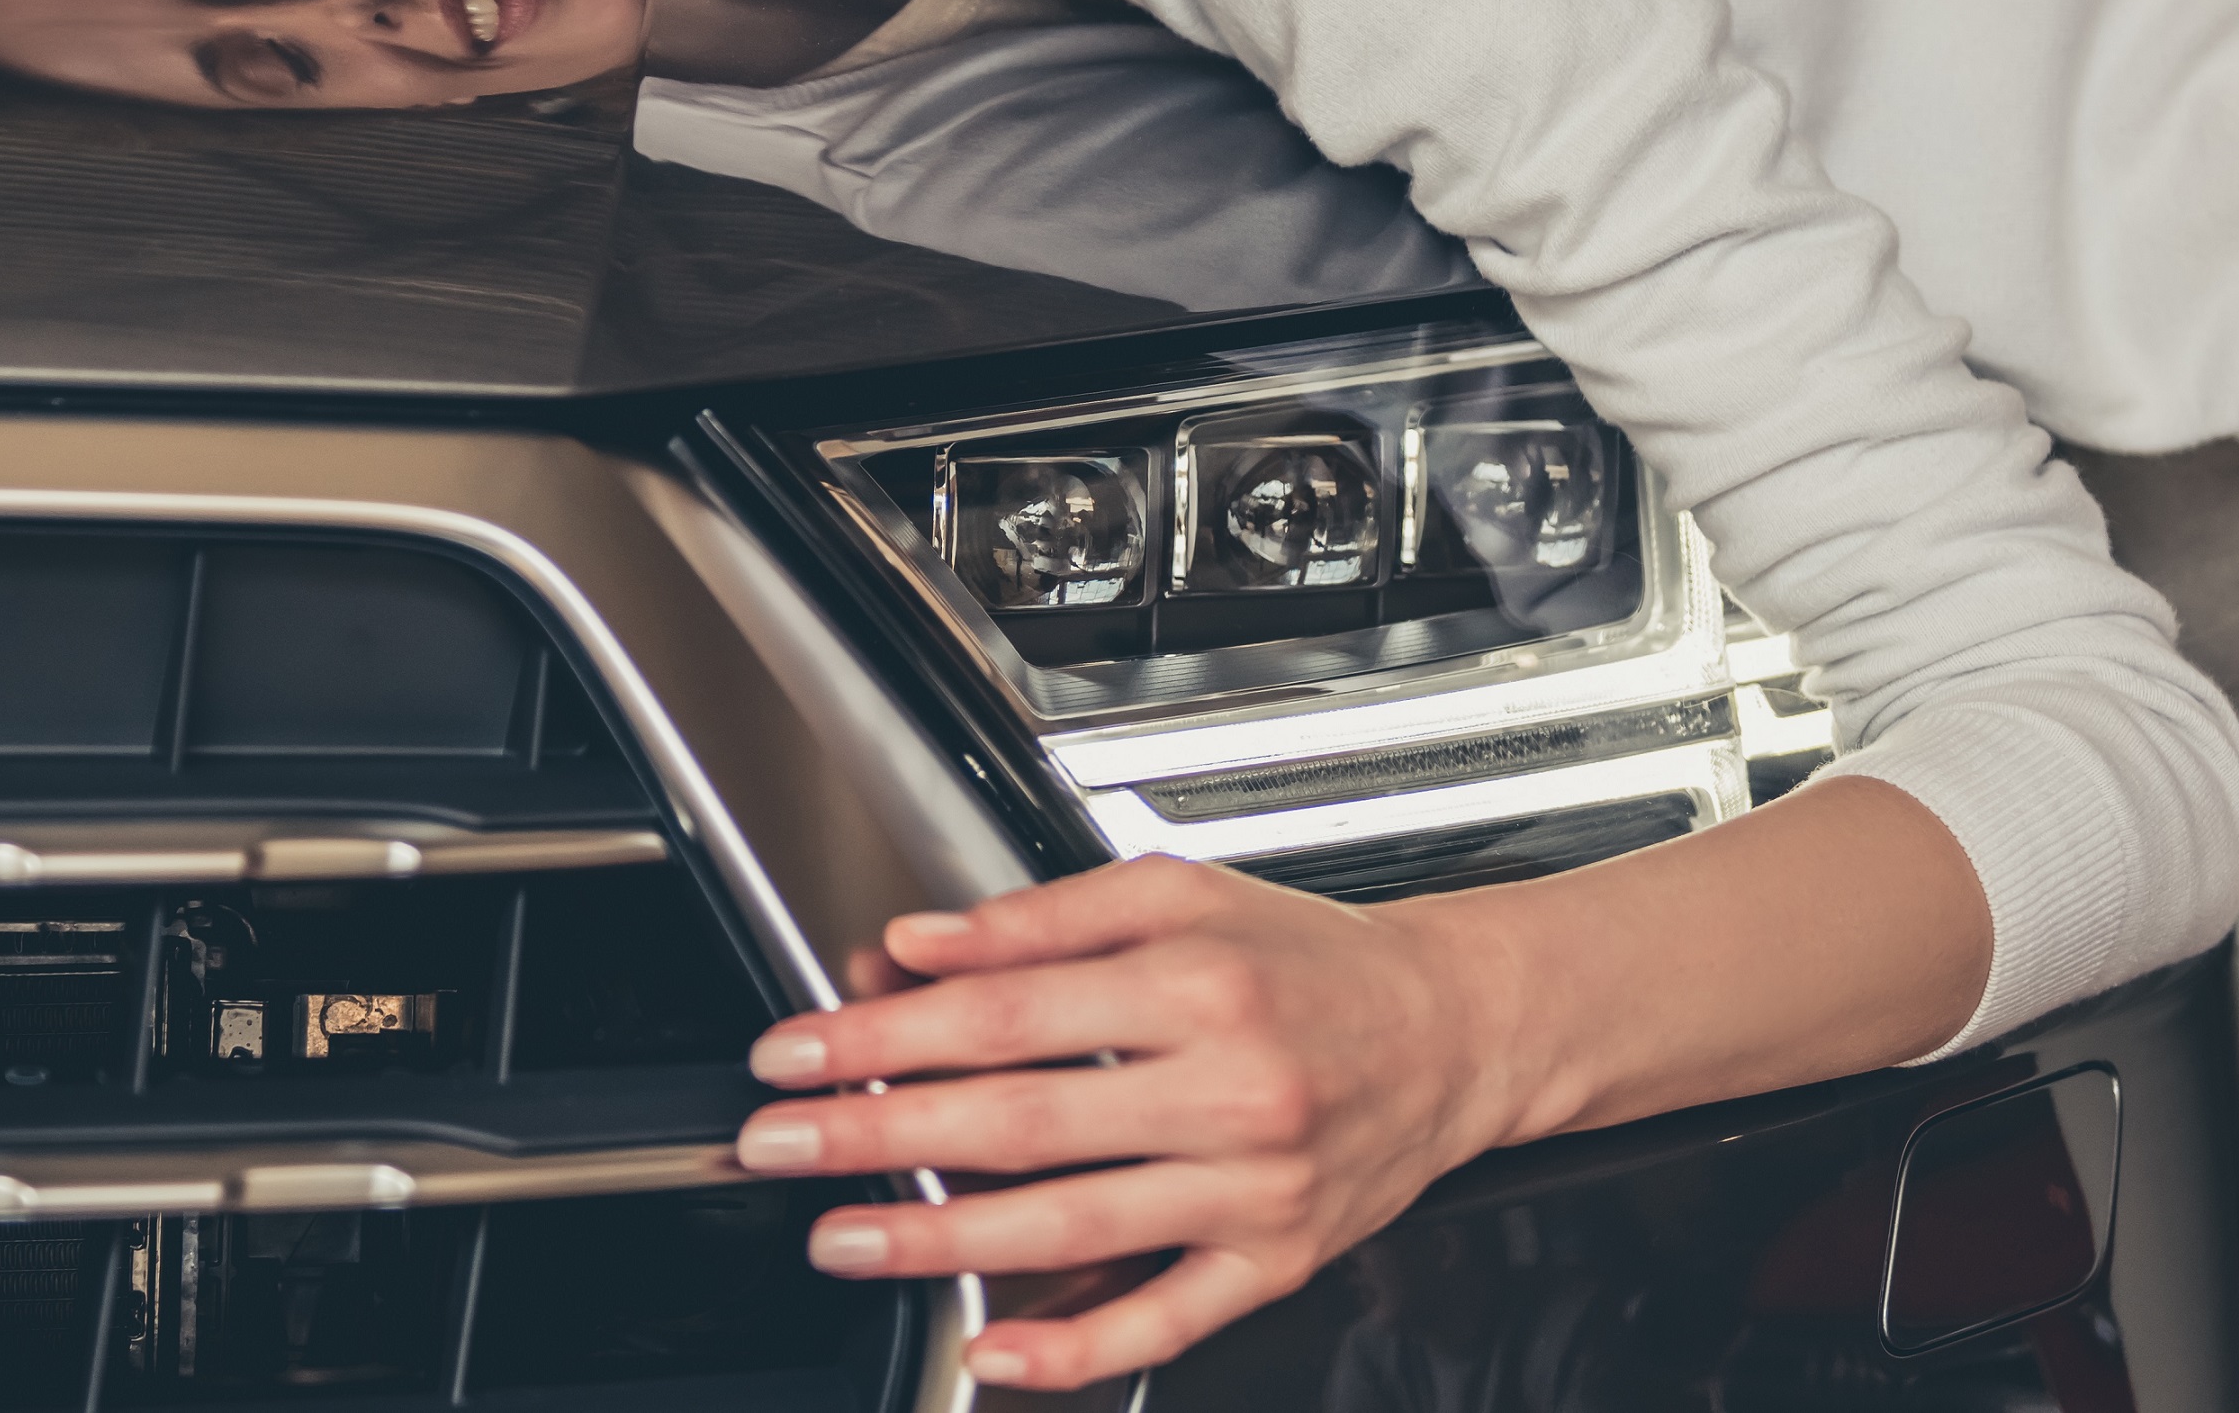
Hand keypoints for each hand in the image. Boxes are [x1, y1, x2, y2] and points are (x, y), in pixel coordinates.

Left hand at [730, 856, 1518, 1392]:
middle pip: (1023, 1117)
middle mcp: (1228, 1088)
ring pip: (1076, 1224)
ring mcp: (1254, 1187)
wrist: (1455, 1029)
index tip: (802, 1047)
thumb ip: (1042, 916)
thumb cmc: (1307, 959)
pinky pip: (1164, 1316)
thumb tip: (921, 942)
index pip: (1004, 1011)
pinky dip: (1076, 1342)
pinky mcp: (1277, 1259)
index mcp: (1195, 983)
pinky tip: (993, 1344)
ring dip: (943, 1236)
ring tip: (846, 1235)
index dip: (886, 1033)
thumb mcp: (1179, 893)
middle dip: (881, 1132)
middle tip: (782, 1143)